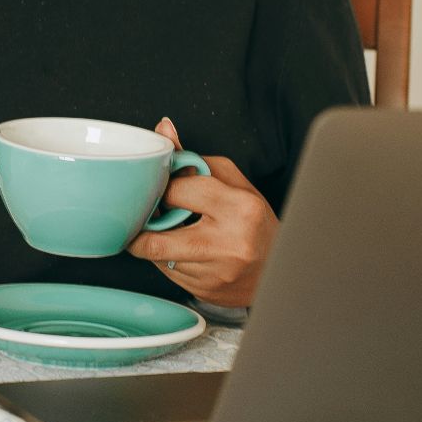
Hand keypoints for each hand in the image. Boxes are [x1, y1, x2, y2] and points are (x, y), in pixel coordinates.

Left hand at [126, 119, 276, 307]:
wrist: (279, 269)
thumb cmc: (254, 221)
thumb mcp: (232, 182)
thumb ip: (194, 159)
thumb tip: (162, 130)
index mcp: (240, 208)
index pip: (177, 192)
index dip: (164, 188)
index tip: (165, 188)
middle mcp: (229, 245)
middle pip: (155, 239)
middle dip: (142, 226)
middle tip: (146, 215)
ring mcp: (216, 274)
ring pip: (158, 257)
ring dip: (155, 242)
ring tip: (174, 231)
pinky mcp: (206, 291)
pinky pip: (168, 274)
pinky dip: (168, 260)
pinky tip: (185, 251)